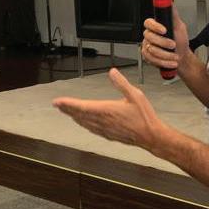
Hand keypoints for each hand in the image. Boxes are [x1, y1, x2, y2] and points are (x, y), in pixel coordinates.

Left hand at [52, 68, 167, 149]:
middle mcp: (102, 121)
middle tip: (57, 105)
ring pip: (84, 122)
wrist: (151, 136)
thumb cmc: (144, 116)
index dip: (68, 104)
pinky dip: (83, 124)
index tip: (57, 102)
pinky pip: (91, 128)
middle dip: (67, 109)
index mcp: (106, 110)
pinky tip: (82, 122)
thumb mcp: (135, 94)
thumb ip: (121, 83)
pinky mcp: (108, 135)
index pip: (82, 106)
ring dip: (74, 116)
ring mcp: (104, 129)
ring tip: (66, 111)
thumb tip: (112, 72)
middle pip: (79, 115)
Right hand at [141, 8, 188, 71]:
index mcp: (156, 27)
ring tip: (175, 56)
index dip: (155, 26)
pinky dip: (163, 62)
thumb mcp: (180, 27)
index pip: (148, 22)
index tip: (164, 30)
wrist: (182, 59)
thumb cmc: (180, 43)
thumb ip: (174, 15)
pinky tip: (170, 61)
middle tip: (173, 45)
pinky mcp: (147, 56)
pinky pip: (151, 59)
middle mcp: (149, 36)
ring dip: (166, 55)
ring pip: (151, 50)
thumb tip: (171, 3)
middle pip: (149, 37)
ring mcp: (147, 46)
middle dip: (163, 43)